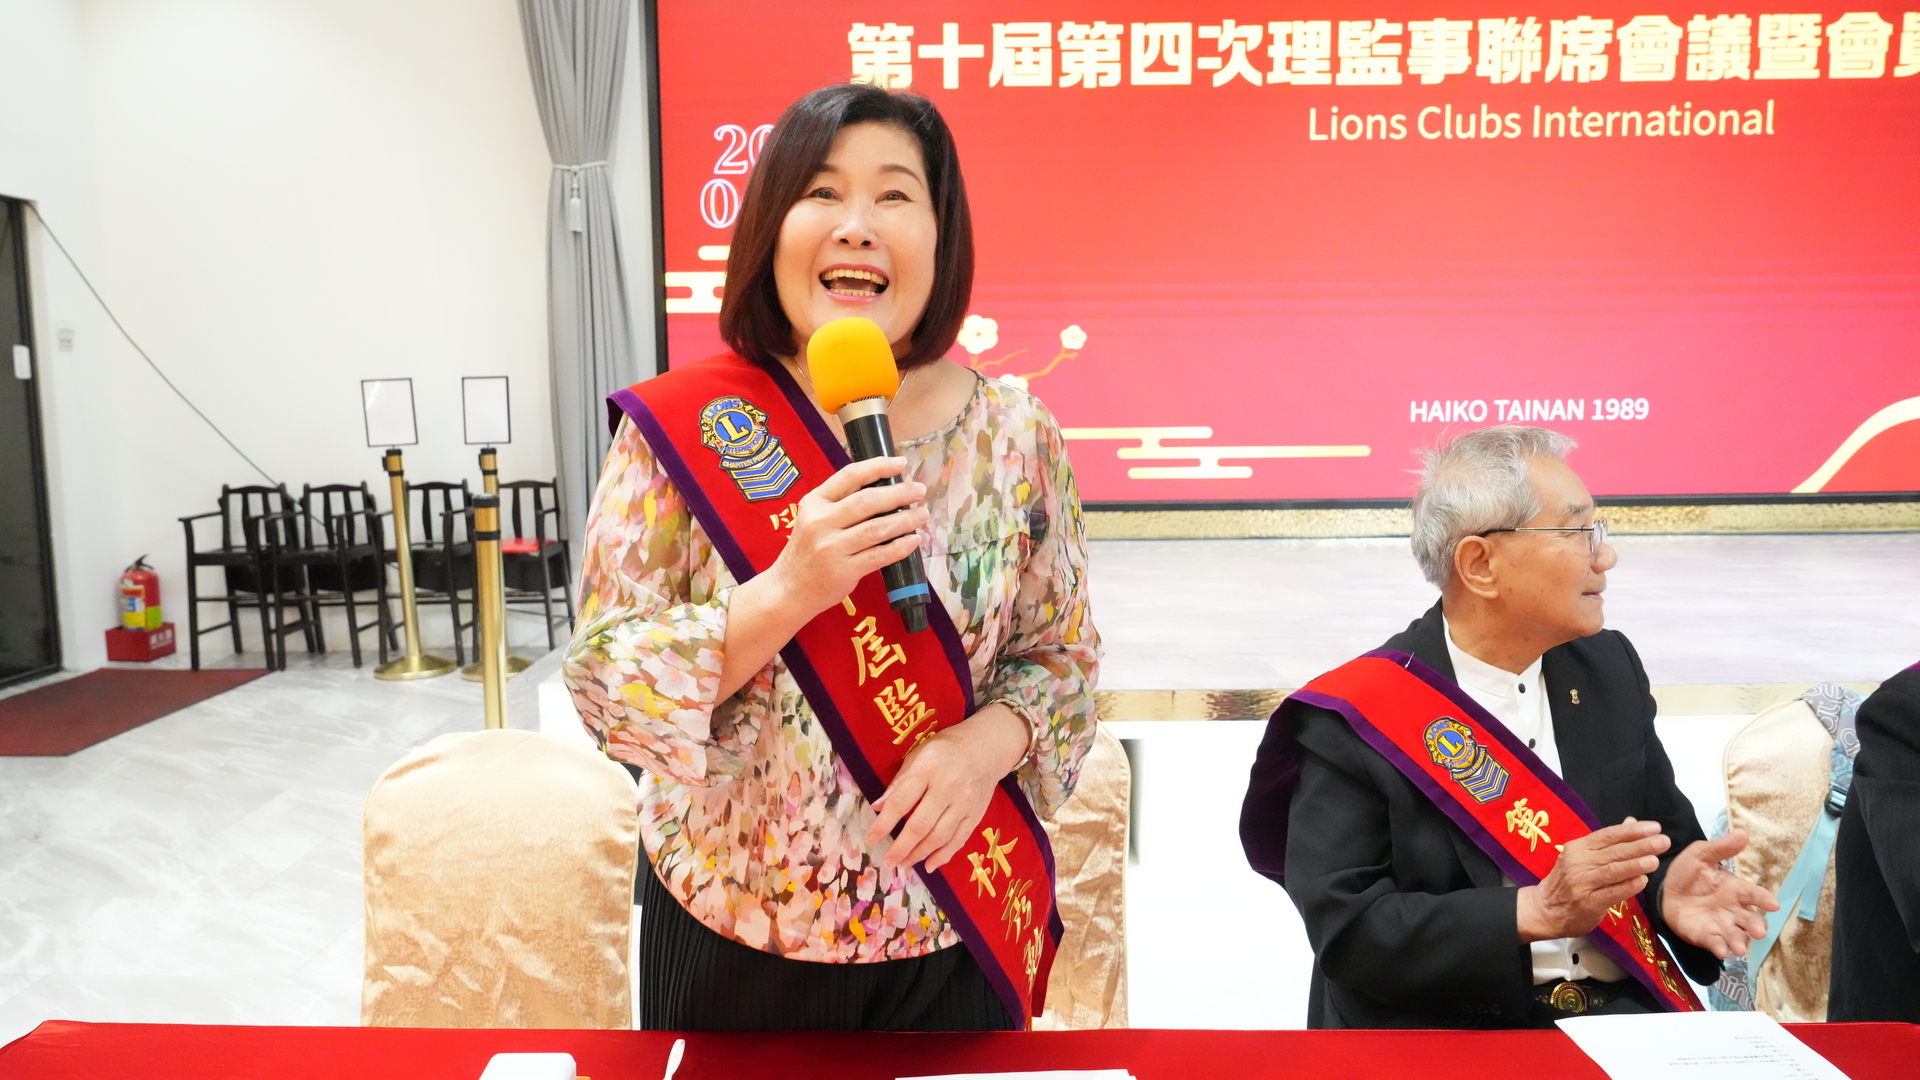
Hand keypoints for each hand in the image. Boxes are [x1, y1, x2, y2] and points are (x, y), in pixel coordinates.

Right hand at [764, 455, 926, 619]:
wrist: (788, 589)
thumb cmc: (807, 551)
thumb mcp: (814, 519)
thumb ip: (840, 504)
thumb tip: (886, 490)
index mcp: (814, 502)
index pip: (850, 476)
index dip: (878, 466)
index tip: (901, 463)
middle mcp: (821, 522)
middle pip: (867, 501)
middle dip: (899, 493)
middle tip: (920, 491)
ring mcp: (831, 548)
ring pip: (876, 528)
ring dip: (905, 520)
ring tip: (922, 515)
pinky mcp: (844, 570)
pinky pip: (879, 555)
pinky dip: (900, 547)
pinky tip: (914, 540)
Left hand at [865, 704, 1030, 871]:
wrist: (988, 746)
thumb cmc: (947, 748)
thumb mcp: (919, 754)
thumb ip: (899, 782)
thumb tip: (877, 807)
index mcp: (928, 769)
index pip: (902, 800)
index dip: (885, 823)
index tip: (872, 839)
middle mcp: (947, 787)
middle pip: (921, 824)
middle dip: (902, 847)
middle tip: (889, 862)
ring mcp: (964, 802)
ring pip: (940, 836)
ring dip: (919, 854)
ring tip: (904, 864)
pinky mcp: (976, 814)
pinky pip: (959, 839)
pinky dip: (944, 855)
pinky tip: (929, 865)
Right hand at [1517, 817, 1669, 941]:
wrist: (1545, 910)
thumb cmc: (1568, 881)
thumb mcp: (1582, 857)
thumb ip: (1608, 842)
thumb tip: (1631, 822)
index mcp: (1579, 847)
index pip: (1608, 835)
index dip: (1632, 831)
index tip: (1655, 827)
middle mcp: (1578, 862)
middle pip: (1613, 852)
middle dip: (1641, 846)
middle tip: (1663, 841)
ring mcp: (1581, 883)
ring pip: (1612, 871)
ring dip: (1635, 865)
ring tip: (1654, 860)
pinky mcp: (1586, 903)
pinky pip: (1610, 893)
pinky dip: (1627, 887)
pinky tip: (1641, 881)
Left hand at [1660, 830, 1778, 958]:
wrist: (1664, 890)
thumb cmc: (1688, 873)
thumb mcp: (1700, 855)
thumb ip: (1721, 848)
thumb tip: (1743, 833)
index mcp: (1735, 889)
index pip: (1753, 894)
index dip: (1764, 899)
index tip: (1774, 904)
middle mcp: (1733, 910)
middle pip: (1750, 920)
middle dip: (1756, 926)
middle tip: (1759, 932)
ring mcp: (1721, 925)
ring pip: (1736, 936)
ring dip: (1740, 942)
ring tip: (1740, 948)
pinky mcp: (1706, 937)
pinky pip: (1716, 944)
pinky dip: (1720, 948)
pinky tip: (1721, 951)